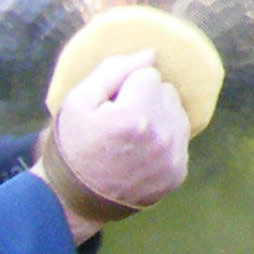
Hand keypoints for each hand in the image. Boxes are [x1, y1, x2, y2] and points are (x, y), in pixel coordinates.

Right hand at [40, 50, 190, 241]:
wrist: (73, 198)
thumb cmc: (73, 144)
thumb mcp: (78, 101)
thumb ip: (114, 70)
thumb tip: (151, 54)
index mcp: (134, 117)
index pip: (148, 74)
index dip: (125, 88)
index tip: (109, 108)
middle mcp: (160, 137)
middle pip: (166, 92)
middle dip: (145, 100)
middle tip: (119, 124)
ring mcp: (172, 158)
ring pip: (177, 113)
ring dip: (158, 118)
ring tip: (131, 137)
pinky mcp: (178, 173)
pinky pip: (181, 138)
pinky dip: (165, 140)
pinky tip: (141, 153)